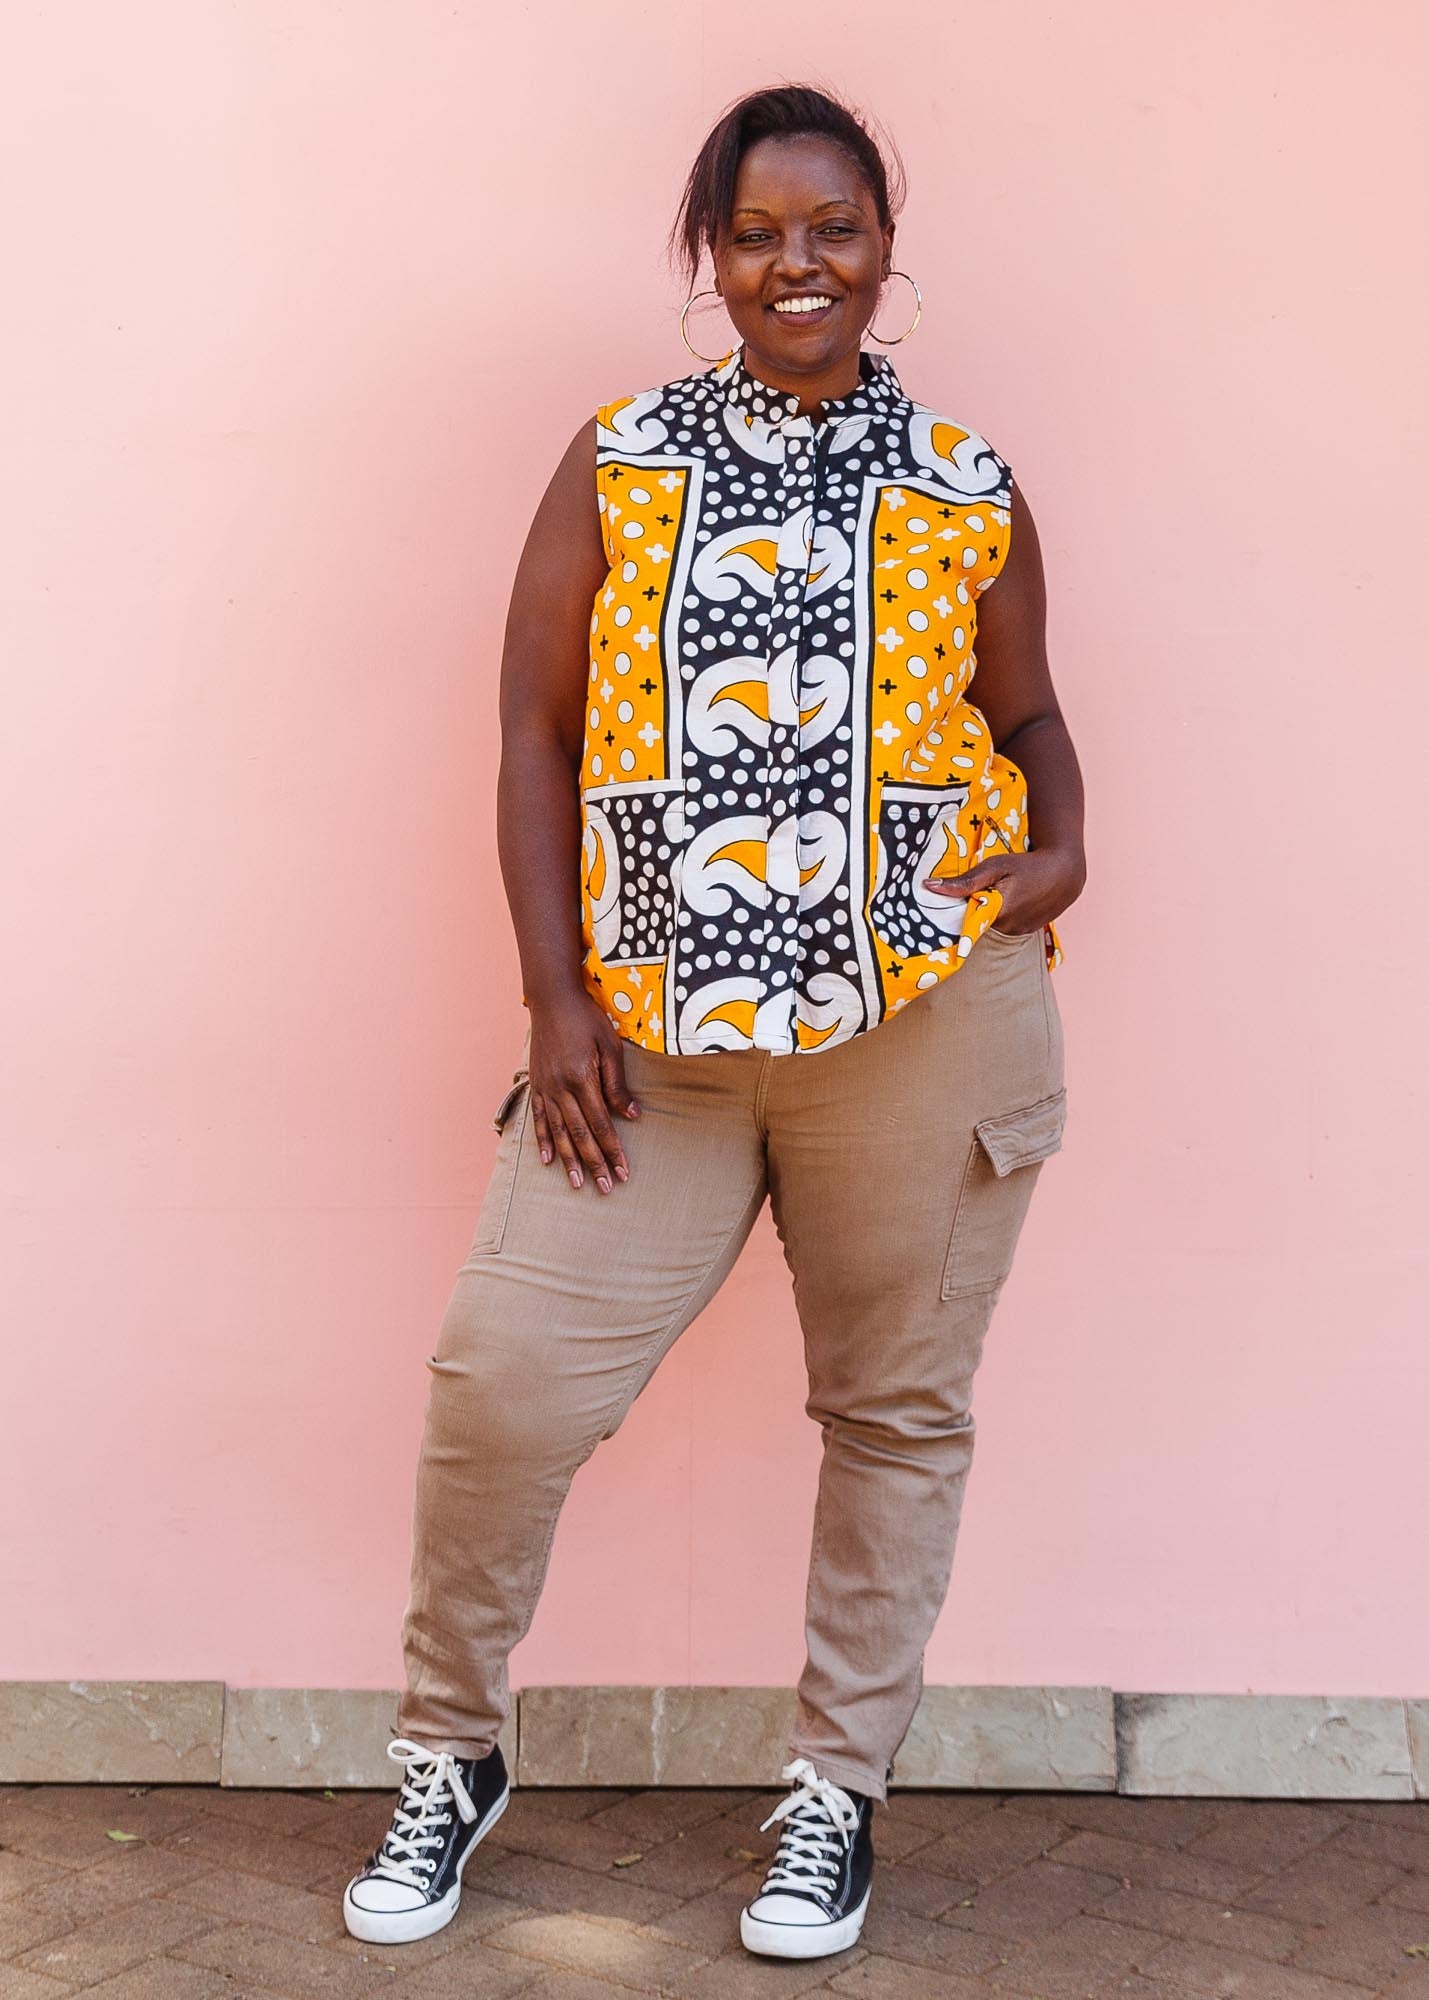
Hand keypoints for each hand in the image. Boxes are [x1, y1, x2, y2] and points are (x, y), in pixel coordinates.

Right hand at [526, 990, 641, 1194]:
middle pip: (580, 1135)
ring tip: (577, 1184)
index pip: (601, 1124)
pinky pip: (539, 1118)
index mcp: (581, 1078)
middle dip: (594, 1163)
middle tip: (606, 1188)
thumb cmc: (587, 1018)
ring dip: (569, 1160)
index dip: (613, 1150)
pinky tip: (548, 1160)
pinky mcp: (536, 1084)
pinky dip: (543, 1140)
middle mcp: (560, 1087)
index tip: (624, 1172)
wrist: (552, 998)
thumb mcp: (610, 1045)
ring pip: (558, 1132)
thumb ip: (618, 1083)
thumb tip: (633, 1115)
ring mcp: (545, 1087)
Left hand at [922, 845, 1085, 936]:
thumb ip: (964, 881)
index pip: (961, 925)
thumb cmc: (1028, 866)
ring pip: (989, 929)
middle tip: (967, 896)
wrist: (1065, 874)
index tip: (937, 912)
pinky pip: (1003, 929)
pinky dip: (998, 919)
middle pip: (975, 927)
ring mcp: (1017, 934)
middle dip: (967, 914)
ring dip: (984, 917)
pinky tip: (1004, 903)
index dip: (950, 917)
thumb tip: (929, 887)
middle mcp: (1006, 930)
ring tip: (989, 897)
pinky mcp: (1025, 933)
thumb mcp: (995, 867)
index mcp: (996, 914)